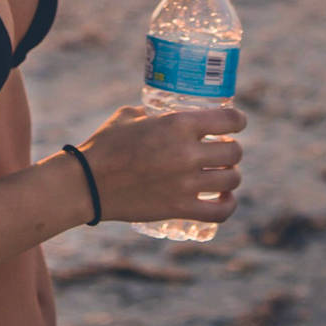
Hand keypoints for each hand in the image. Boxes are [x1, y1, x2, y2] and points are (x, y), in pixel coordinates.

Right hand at [74, 104, 245, 225]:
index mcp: (178, 124)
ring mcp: (186, 183)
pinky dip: (228, 204)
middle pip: (234, 152)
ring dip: (229, 175)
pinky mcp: (180, 207)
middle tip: (221, 150)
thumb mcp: (130, 116)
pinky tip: (223, 197)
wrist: (87, 183)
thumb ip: (156, 114)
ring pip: (231, 179)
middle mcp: (187, 153)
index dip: (237, 120)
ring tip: (221, 173)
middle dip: (231, 150)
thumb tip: (168, 115)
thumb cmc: (105, 145)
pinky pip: (221, 211)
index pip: (229, 120)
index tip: (236, 123)